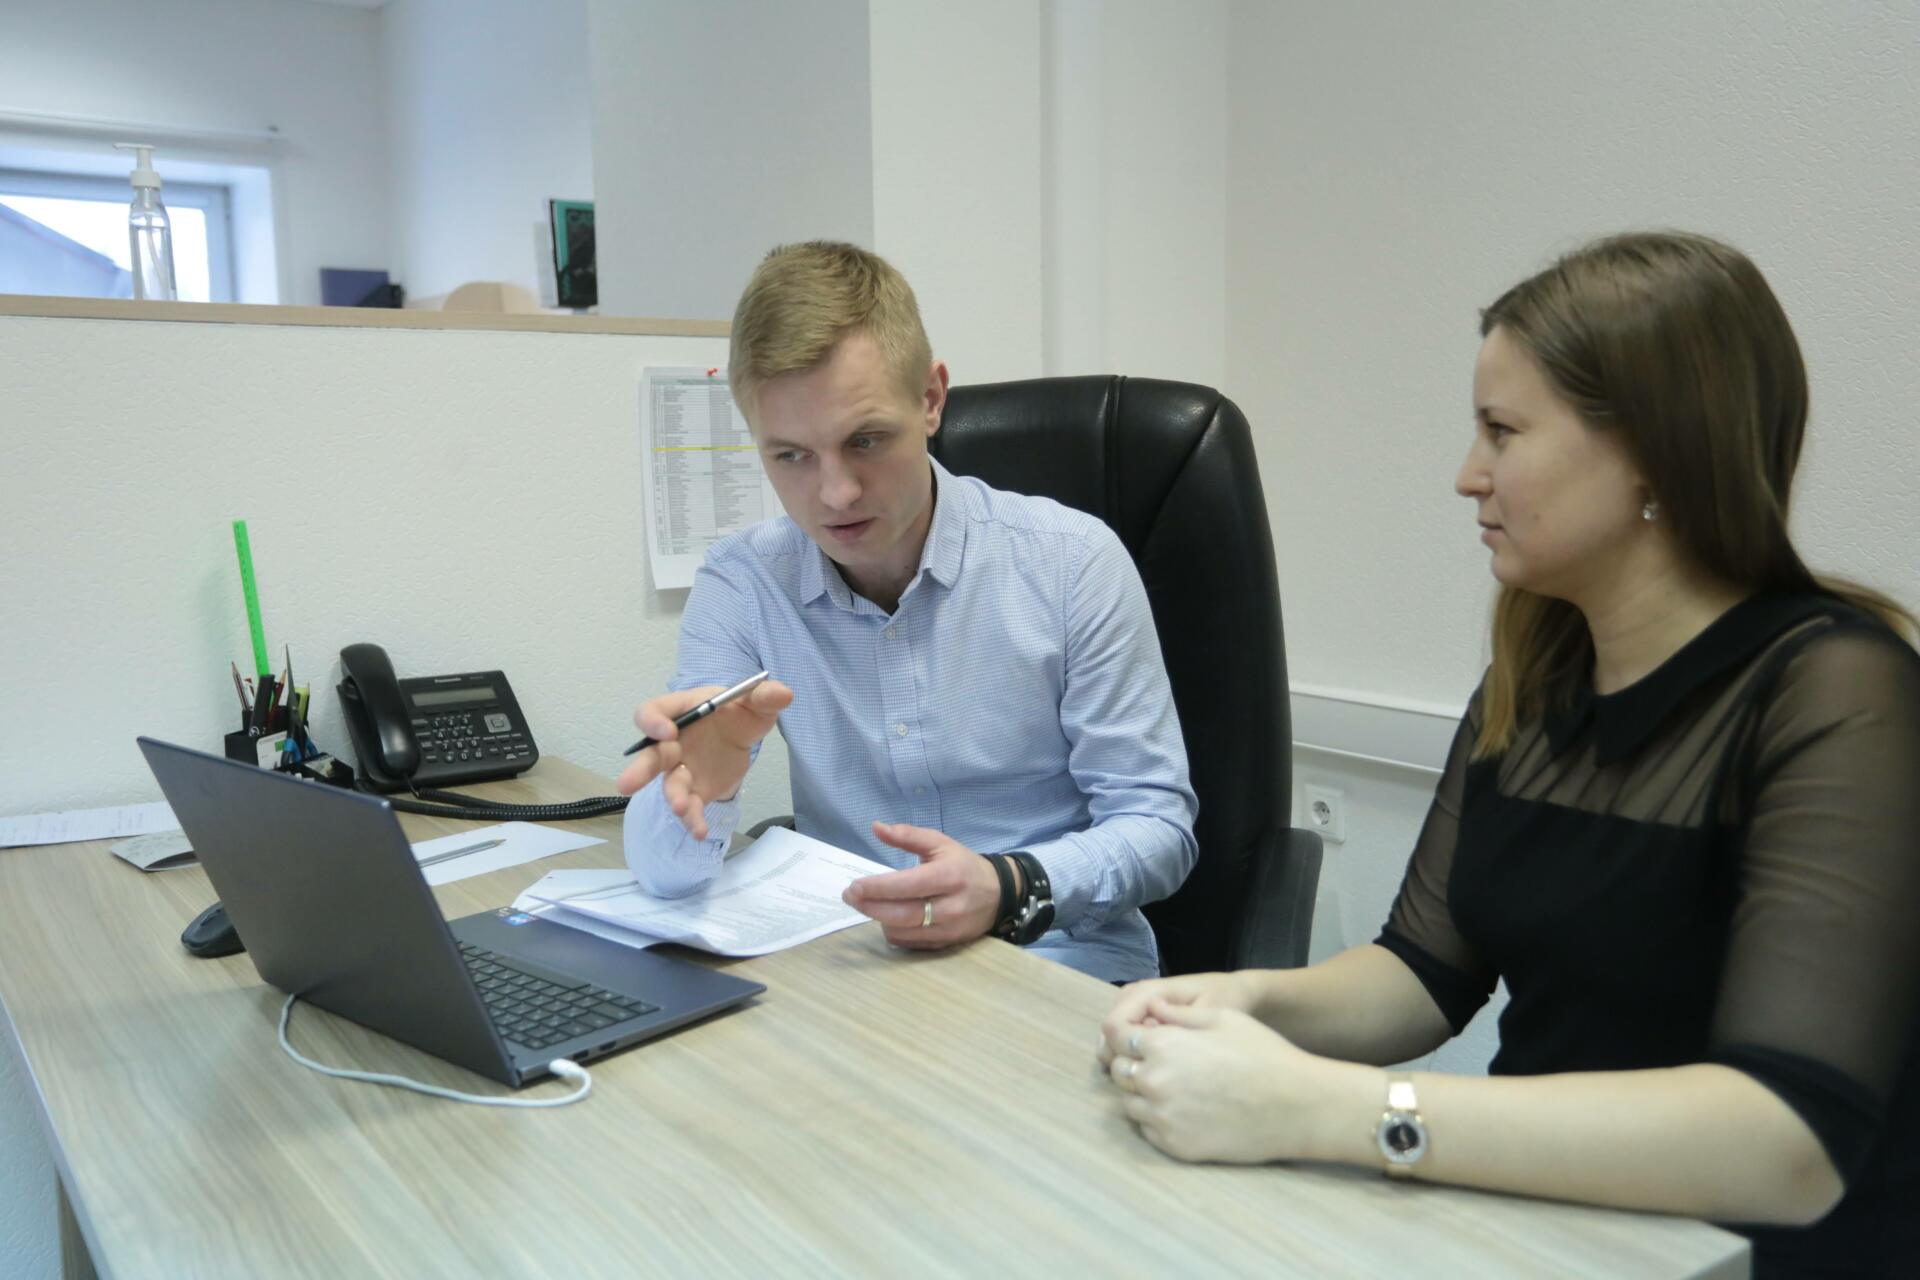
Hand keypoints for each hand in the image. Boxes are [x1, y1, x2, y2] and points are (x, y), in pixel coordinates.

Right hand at [614, 679, 792, 839]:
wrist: (741, 736)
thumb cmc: (736, 712)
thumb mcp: (755, 701)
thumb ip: (765, 696)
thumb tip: (783, 693)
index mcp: (680, 711)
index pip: (652, 712)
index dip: (653, 722)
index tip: (668, 731)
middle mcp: (672, 742)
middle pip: (649, 755)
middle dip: (639, 770)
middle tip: (626, 785)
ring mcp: (680, 769)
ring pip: (669, 785)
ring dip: (673, 798)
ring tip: (681, 809)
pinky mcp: (695, 791)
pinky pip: (690, 807)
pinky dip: (694, 819)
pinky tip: (701, 832)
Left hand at [841, 822, 1003, 949]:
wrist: (1000, 895)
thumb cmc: (964, 865)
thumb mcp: (941, 843)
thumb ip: (908, 836)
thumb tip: (876, 827)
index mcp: (949, 876)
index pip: (907, 886)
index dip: (877, 888)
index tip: (854, 886)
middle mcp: (951, 906)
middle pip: (902, 914)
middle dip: (870, 907)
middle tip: (850, 896)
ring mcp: (949, 929)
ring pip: (903, 931)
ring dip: (879, 918)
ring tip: (870, 903)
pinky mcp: (946, 944)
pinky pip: (910, 943)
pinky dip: (893, 931)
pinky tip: (888, 917)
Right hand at [1097, 971, 1259, 1067]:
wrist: (1236, 990)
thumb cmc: (1226, 1000)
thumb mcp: (1210, 1013)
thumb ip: (1178, 1024)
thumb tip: (1147, 1038)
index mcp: (1149, 992)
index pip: (1115, 1025)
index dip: (1122, 1050)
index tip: (1146, 1069)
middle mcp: (1137, 995)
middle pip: (1109, 1031)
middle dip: (1121, 1056)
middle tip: (1148, 1078)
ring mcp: (1138, 1004)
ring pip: (1114, 1035)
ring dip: (1125, 1056)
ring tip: (1151, 1074)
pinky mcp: (1143, 1013)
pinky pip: (1125, 1035)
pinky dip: (1132, 1052)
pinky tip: (1150, 1067)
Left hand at [1102, 997, 1377, 1164]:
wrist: (1295, 1106)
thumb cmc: (1264, 1054)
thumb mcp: (1222, 1018)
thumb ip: (1178, 1014)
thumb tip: (1152, 1010)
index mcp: (1161, 1045)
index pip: (1114, 1037)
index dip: (1123, 1033)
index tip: (1136, 1036)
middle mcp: (1152, 1082)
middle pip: (1118, 1070)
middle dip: (1132, 1062)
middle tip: (1159, 1062)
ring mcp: (1161, 1118)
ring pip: (1129, 1102)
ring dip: (1141, 1092)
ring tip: (1173, 1087)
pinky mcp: (1174, 1146)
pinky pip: (1147, 1129)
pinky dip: (1156, 1119)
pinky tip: (1183, 1111)